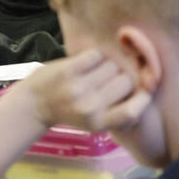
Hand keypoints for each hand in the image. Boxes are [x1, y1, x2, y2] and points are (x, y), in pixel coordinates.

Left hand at [25, 49, 151, 132]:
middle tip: (108, 79)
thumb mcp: (93, 123)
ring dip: (107, 65)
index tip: (144, 89)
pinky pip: (96, 55)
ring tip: (95, 72)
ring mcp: (79, 88)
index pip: (133, 111)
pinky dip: (94, 56)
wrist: (33, 106)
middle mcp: (91, 107)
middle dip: (122, 77)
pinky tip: (86, 63)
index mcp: (99, 124)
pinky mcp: (69, 70)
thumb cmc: (68, 113)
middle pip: (126, 81)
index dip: (143, 98)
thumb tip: (146, 90)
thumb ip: (115, 112)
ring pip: (112, 66)